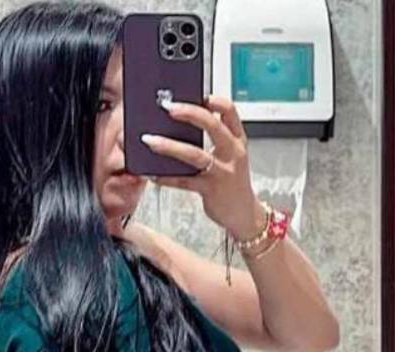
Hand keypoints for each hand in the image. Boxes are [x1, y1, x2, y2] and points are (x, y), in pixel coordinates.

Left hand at [141, 95, 267, 240]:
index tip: (198, 94)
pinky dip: (167, 178)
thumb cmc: (233, 183)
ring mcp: (222, 172)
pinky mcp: (211, 190)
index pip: (230, 112)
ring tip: (150, 140)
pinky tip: (153, 174)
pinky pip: (185, 181)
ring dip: (170, 146)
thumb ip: (216, 139)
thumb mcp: (232, 156)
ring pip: (195, 154)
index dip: (215, 100)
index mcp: (238, 141)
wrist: (244, 214)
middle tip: (168, 108)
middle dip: (189, 114)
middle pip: (213, 126)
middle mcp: (232, 154)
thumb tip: (185, 121)